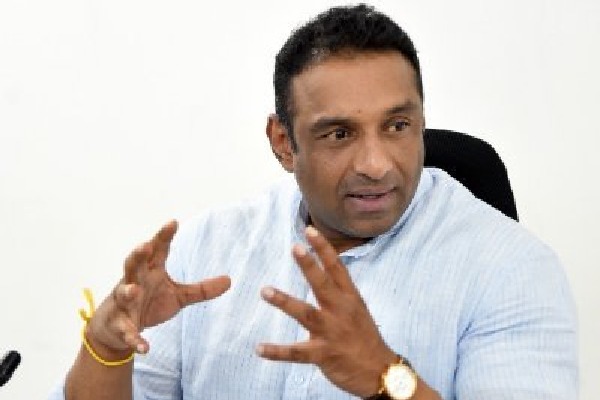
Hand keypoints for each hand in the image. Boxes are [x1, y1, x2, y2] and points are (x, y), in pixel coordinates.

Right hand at [86, 220, 230, 357]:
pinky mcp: (120, 325)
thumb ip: (201, 289)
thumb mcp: (178, 296)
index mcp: (150, 271)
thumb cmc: (148, 302)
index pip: (157, 250)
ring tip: (134, 290)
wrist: (116, 329)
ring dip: (127, 291)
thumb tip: (230, 280)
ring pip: (123, 293)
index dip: (163, 236)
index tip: (173, 222)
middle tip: (145, 246)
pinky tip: (145, 347)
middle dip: (138, 255)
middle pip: (133, 264)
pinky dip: (135, 339)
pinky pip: (128, 332)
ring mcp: (124, 303)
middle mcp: (135, 282)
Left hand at [257, 226, 395, 396]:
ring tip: (266, 290)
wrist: (379, 372)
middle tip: (295, 248)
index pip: (337, 268)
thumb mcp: (358, 309)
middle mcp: (341, 311)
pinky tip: (259, 348)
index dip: (323, 248)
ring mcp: (331, 332)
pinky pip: (296, 352)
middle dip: (309, 265)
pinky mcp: (323, 354)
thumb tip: (328, 268)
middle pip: (323, 284)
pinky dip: (277, 351)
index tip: (309, 231)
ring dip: (285, 301)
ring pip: (306, 313)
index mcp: (350, 298)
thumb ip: (340, 291)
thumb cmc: (365, 338)